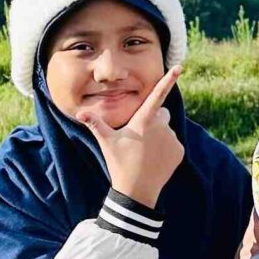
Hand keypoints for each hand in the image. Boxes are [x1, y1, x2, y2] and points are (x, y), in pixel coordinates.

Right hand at [88, 66, 184, 203]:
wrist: (136, 191)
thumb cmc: (119, 163)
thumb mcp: (106, 142)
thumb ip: (95, 124)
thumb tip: (79, 112)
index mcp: (144, 120)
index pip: (157, 95)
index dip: (168, 80)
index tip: (179, 67)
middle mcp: (162, 126)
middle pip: (160, 113)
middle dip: (152, 120)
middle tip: (137, 137)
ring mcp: (172, 139)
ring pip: (166, 129)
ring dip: (158, 135)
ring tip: (144, 151)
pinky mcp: (179, 151)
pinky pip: (173, 143)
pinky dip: (166, 148)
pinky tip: (154, 159)